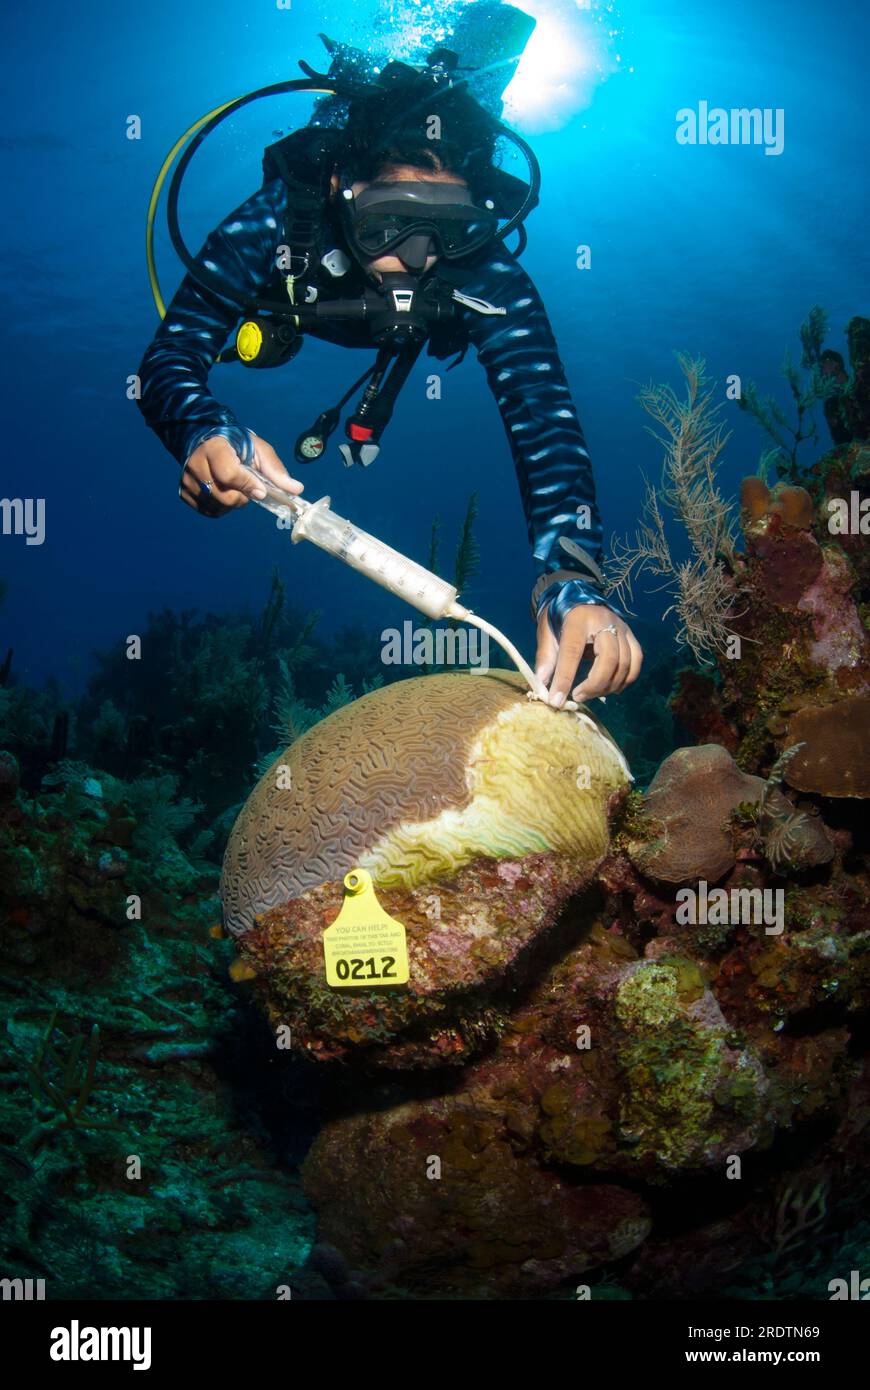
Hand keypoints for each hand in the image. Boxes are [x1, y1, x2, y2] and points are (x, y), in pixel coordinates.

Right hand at [179, 431, 302, 517]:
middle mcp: (195, 464)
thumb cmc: (237, 445)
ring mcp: (187, 480)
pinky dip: (222, 507)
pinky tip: (225, 492)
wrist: (206, 440)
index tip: (261, 491)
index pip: (230, 475)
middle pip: (225, 496)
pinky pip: (209, 511)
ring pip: (218, 507)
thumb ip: (275, 469)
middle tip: (248, 486)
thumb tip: (297, 489)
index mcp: (214, 448)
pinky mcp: (184, 493)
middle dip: (243, 496)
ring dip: (233, 503)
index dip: (248, 486)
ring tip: (235, 487)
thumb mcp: (258, 449)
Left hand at [535, 603, 642, 705]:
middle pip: (609, 658)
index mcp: (578, 620)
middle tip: (578, 696)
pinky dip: (625, 680)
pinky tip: (610, 689)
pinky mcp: (630, 635)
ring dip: (609, 686)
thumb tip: (542, 684)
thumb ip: (545, 658)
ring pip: (625, 663)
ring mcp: (621, 628)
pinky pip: (636, 662)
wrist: (577, 598)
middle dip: (594, 685)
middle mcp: (604, 622)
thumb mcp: (546, 633)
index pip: (573, 651)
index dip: (565, 678)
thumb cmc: (559, 618)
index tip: (556, 699)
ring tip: (590, 694)